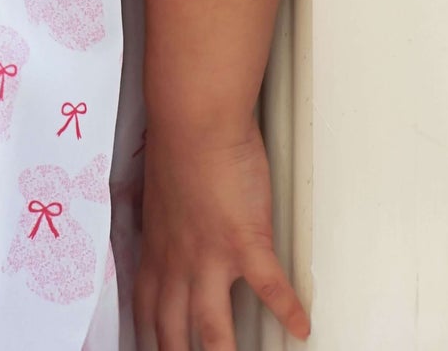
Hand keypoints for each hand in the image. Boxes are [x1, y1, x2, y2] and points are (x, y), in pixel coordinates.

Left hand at [131, 120, 310, 350]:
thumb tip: (165, 222)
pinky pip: (270, 287)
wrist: (194, 119)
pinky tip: (301, 325)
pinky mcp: (245, 241)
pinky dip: (288, 309)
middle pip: (172, 329)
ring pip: (212, 327)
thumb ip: (164, 218)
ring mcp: (211, 256)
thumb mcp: (157, 190)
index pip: (146, 307)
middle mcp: (179, 261)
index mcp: (157, 248)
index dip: (149, 335)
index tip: (152, 347)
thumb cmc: (177, 143)